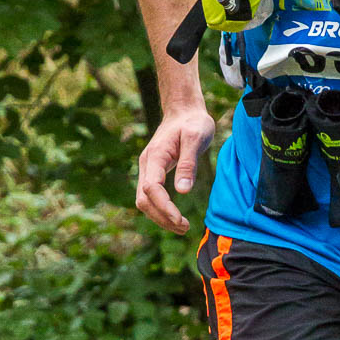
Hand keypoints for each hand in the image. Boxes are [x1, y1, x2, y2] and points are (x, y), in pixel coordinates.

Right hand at [136, 106, 214, 233]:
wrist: (184, 110)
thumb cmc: (193, 122)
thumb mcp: (196, 138)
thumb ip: (188, 164)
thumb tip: (182, 191)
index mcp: (155, 156)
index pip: (152, 188)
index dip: (164, 207)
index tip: (181, 220)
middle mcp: (147, 164)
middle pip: (144, 199)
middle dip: (162, 217)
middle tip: (185, 228)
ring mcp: (148, 169)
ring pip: (144, 200)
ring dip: (160, 217)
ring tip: (182, 227)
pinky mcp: (154, 172)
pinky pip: (151, 196)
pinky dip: (160, 210)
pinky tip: (175, 217)